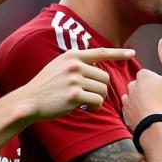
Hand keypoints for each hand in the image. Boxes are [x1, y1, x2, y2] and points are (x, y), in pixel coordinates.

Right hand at [17, 47, 133, 119]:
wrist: (30, 100)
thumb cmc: (46, 86)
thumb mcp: (59, 66)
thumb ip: (77, 63)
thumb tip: (98, 66)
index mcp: (72, 56)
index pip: (100, 53)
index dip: (118, 53)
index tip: (131, 53)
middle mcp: (74, 65)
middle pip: (105, 77)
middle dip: (101, 88)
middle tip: (90, 96)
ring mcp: (74, 79)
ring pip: (103, 89)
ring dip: (99, 99)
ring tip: (87, 102)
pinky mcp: (75, 95)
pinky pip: (97, 100)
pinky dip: (96, 107)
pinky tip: (87, 108)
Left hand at [123, 38, 161, 127]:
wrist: (154, 124)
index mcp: (143, 74)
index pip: (150, 76)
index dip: (159, 84)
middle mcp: (131, 84)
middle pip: (142, 86)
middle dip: (149, 92)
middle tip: (159, 102)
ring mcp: (127, 99)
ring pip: (136, 97)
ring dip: (142, 102)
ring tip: (153, 111)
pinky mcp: (125, 112)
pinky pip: (131, 110)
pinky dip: (137, 112)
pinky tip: (146, 117)